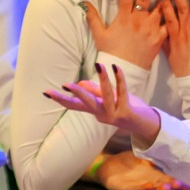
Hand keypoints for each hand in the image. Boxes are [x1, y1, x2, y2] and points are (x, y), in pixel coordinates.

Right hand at [46, 62, 163, 146]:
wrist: (143, 124)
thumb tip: (80, 83)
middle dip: (76, 94)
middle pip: (86, 104)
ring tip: (98, 66)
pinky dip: (119, 79)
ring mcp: (114, 115)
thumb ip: (94, 92)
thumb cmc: (124, 108)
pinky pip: (122, 93)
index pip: (74, 106)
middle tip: (65, 85)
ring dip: (102, 81)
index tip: (46, 93)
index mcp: (94, 111)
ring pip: (106, 97)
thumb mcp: (107, 99)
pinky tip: (115, 68)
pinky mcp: (126, 112)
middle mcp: (101, 115)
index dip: (60, 99)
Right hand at [86, 0, 167, 64]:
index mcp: (123, 18)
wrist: (126, 70)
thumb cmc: (111, 52)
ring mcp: (150, 28)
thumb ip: (93, 18)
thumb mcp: (99, 35)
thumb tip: (85, 3)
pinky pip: (168, 24)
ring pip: (160, 8)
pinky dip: (173, 15)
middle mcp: (138, 20)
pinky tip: (178, 8)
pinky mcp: (159, 37)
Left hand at [92, 151, 186, 189]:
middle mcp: (148, 183)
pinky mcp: (127, 189)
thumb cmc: (127, 163)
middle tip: (181, 185)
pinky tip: (149, 185)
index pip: (169, 180)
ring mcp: (138, 187)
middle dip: (172, 187)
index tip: (188, 183)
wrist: (107, 167)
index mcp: (153, 177)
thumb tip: (169, 152)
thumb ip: (155, 159)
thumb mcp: (143, 159)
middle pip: (163, 187)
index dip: (178, 182)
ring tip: (167, 187)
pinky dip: (144, 189)